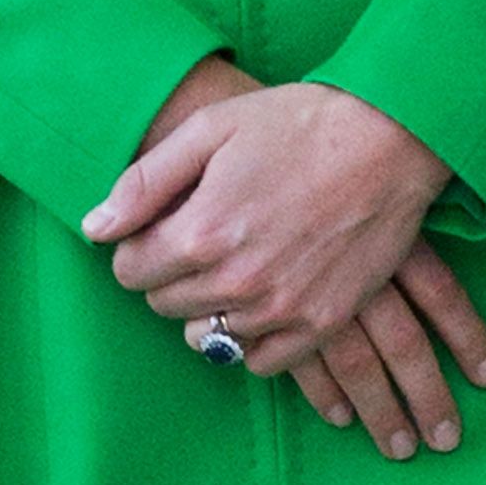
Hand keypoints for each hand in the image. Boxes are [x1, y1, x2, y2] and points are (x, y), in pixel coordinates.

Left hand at [112, 60, 485, 456]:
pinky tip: (263, 295)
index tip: (162, 224)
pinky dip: (251, 336)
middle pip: (165, 306)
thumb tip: (95, 229)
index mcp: (202, 232)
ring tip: (233, 263)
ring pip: (208, 338)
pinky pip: (260, 361)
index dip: (138, 245)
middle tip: (202, 235)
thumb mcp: (212, 129)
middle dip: (170, 273)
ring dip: (208, 306)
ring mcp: (281, 309)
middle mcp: (236, 282)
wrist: (390, 138)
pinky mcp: (321, 323)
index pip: (130, 272)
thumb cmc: (297, 123)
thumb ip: (145, 182)